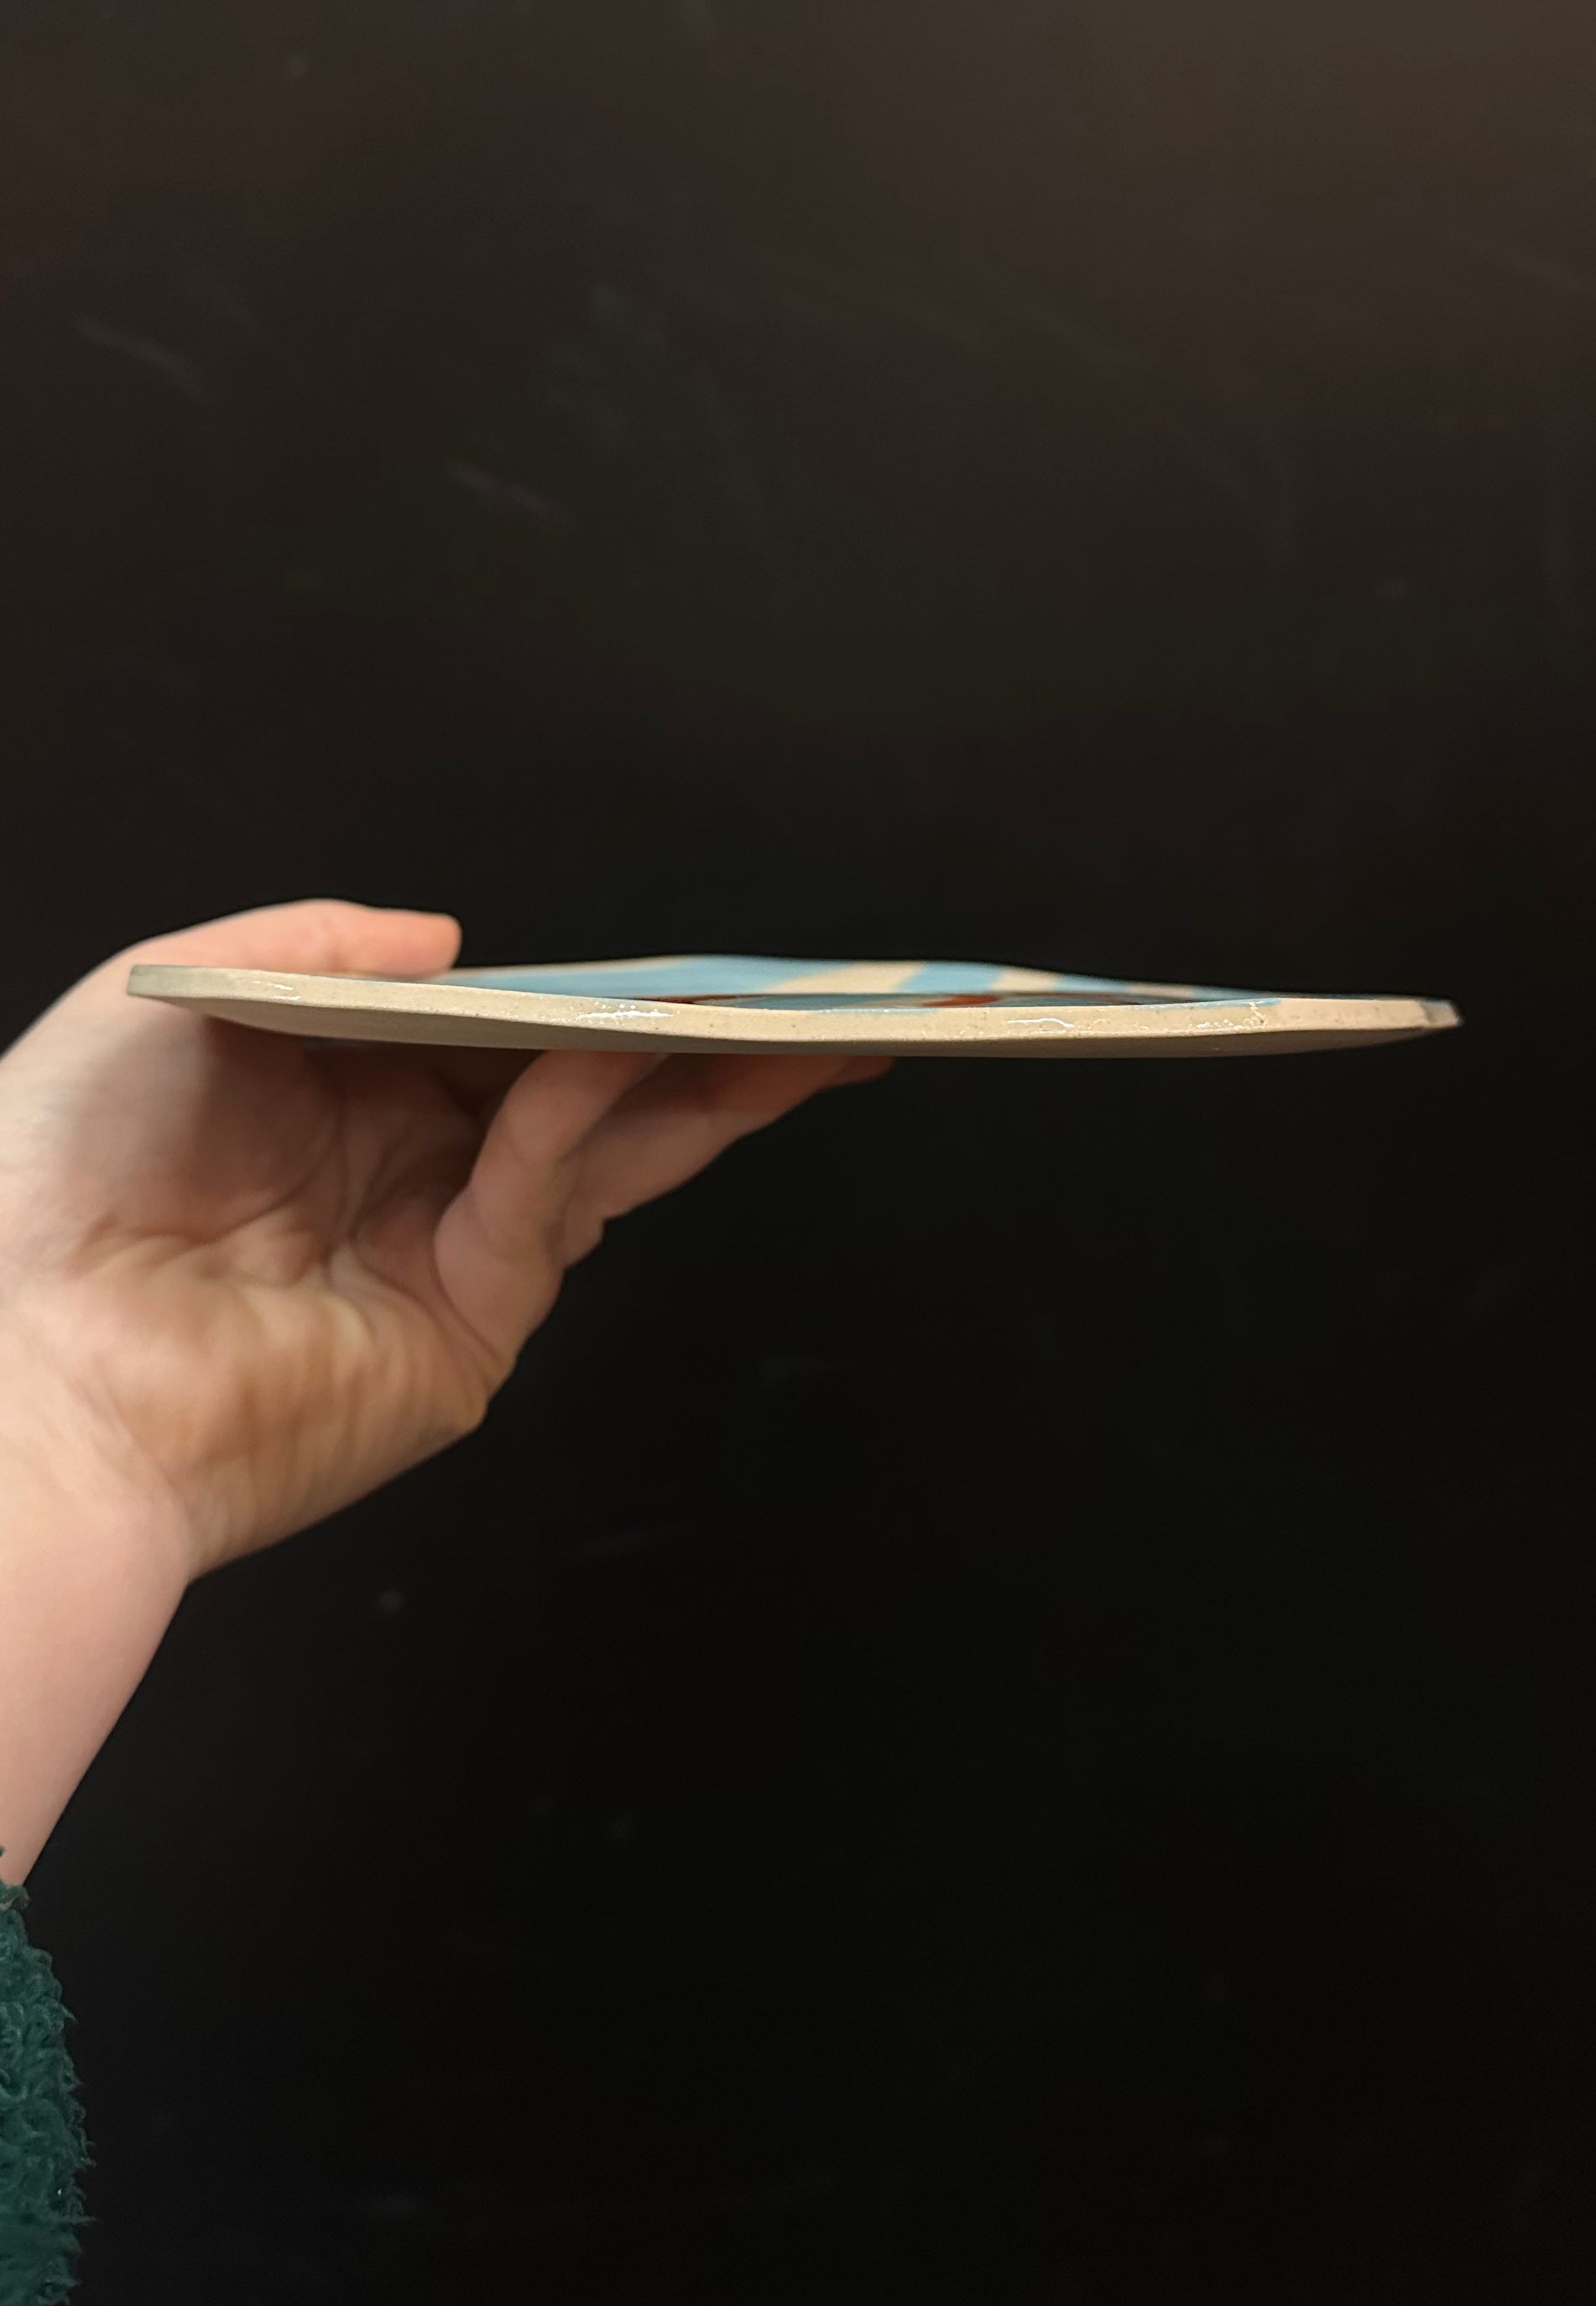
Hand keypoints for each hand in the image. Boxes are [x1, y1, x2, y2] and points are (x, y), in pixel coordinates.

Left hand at [0, 900, 881, 1580]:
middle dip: (695, 1049)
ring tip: (800, 1031)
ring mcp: (440, 1262)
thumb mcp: (169, 997)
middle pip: (583, 1101)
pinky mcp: (461, 1333)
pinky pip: (539, 1198)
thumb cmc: (52, 1179)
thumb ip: (311, 942)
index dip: (589, 996)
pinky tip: (618, 1043)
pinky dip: (580, 1113)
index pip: (498, 1041)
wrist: (22, 1366)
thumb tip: (451, 939)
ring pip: (602, 1155)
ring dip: (700, 1087)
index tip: (679, 960)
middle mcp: (402, 1181)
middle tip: (808, 1003)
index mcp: (335, 1105)